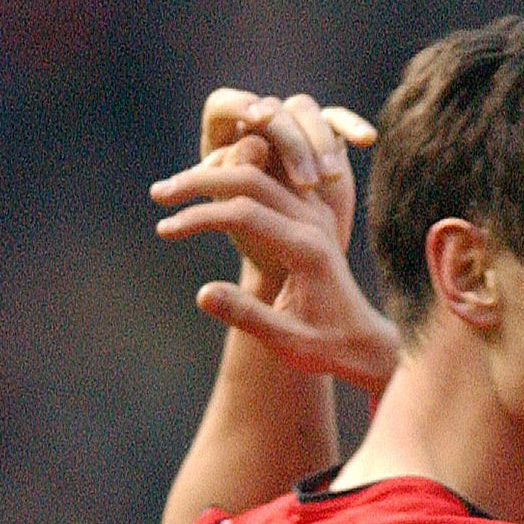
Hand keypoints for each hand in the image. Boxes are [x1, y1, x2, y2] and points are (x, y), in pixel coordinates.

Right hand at [151, 95, 400, 394]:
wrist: (366, 341)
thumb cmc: (329, 347)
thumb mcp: (289, 342)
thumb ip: (248, 316)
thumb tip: (201, 293)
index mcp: (308, 251)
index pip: (245, 213)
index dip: (200, 218)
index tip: (165, 231)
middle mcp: (315, 225)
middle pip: (251, 179)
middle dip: (200, 183)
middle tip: (158, 194)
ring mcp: (316, 216)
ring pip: (259, 175)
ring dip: (214, 178)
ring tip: (172, 192)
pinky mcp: (312, 216)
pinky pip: (270, 184)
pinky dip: (234, 183)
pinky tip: (202, 194)